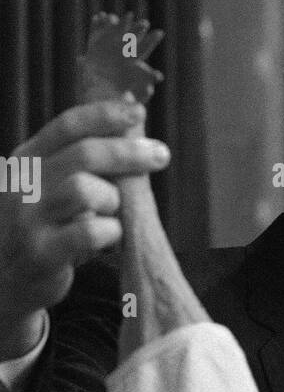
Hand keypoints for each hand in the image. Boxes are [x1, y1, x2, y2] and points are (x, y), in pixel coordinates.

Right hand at [0, 13, 167, 337]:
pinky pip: (91, 232)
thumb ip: (80, 158)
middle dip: (128, 151)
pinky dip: (110, 234)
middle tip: (161, 154)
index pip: (67, 125)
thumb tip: (132, 119)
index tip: (138, 111)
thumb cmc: (44, 227)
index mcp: (27, 160)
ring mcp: (28, 219)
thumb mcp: (50, 186)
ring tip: (109, 215)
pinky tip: (106, 241)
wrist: (6, 280)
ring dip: (112, 201)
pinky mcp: (41, 252)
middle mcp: (23, 184)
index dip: (105, 114)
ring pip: (87, 190)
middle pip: (84, 154)